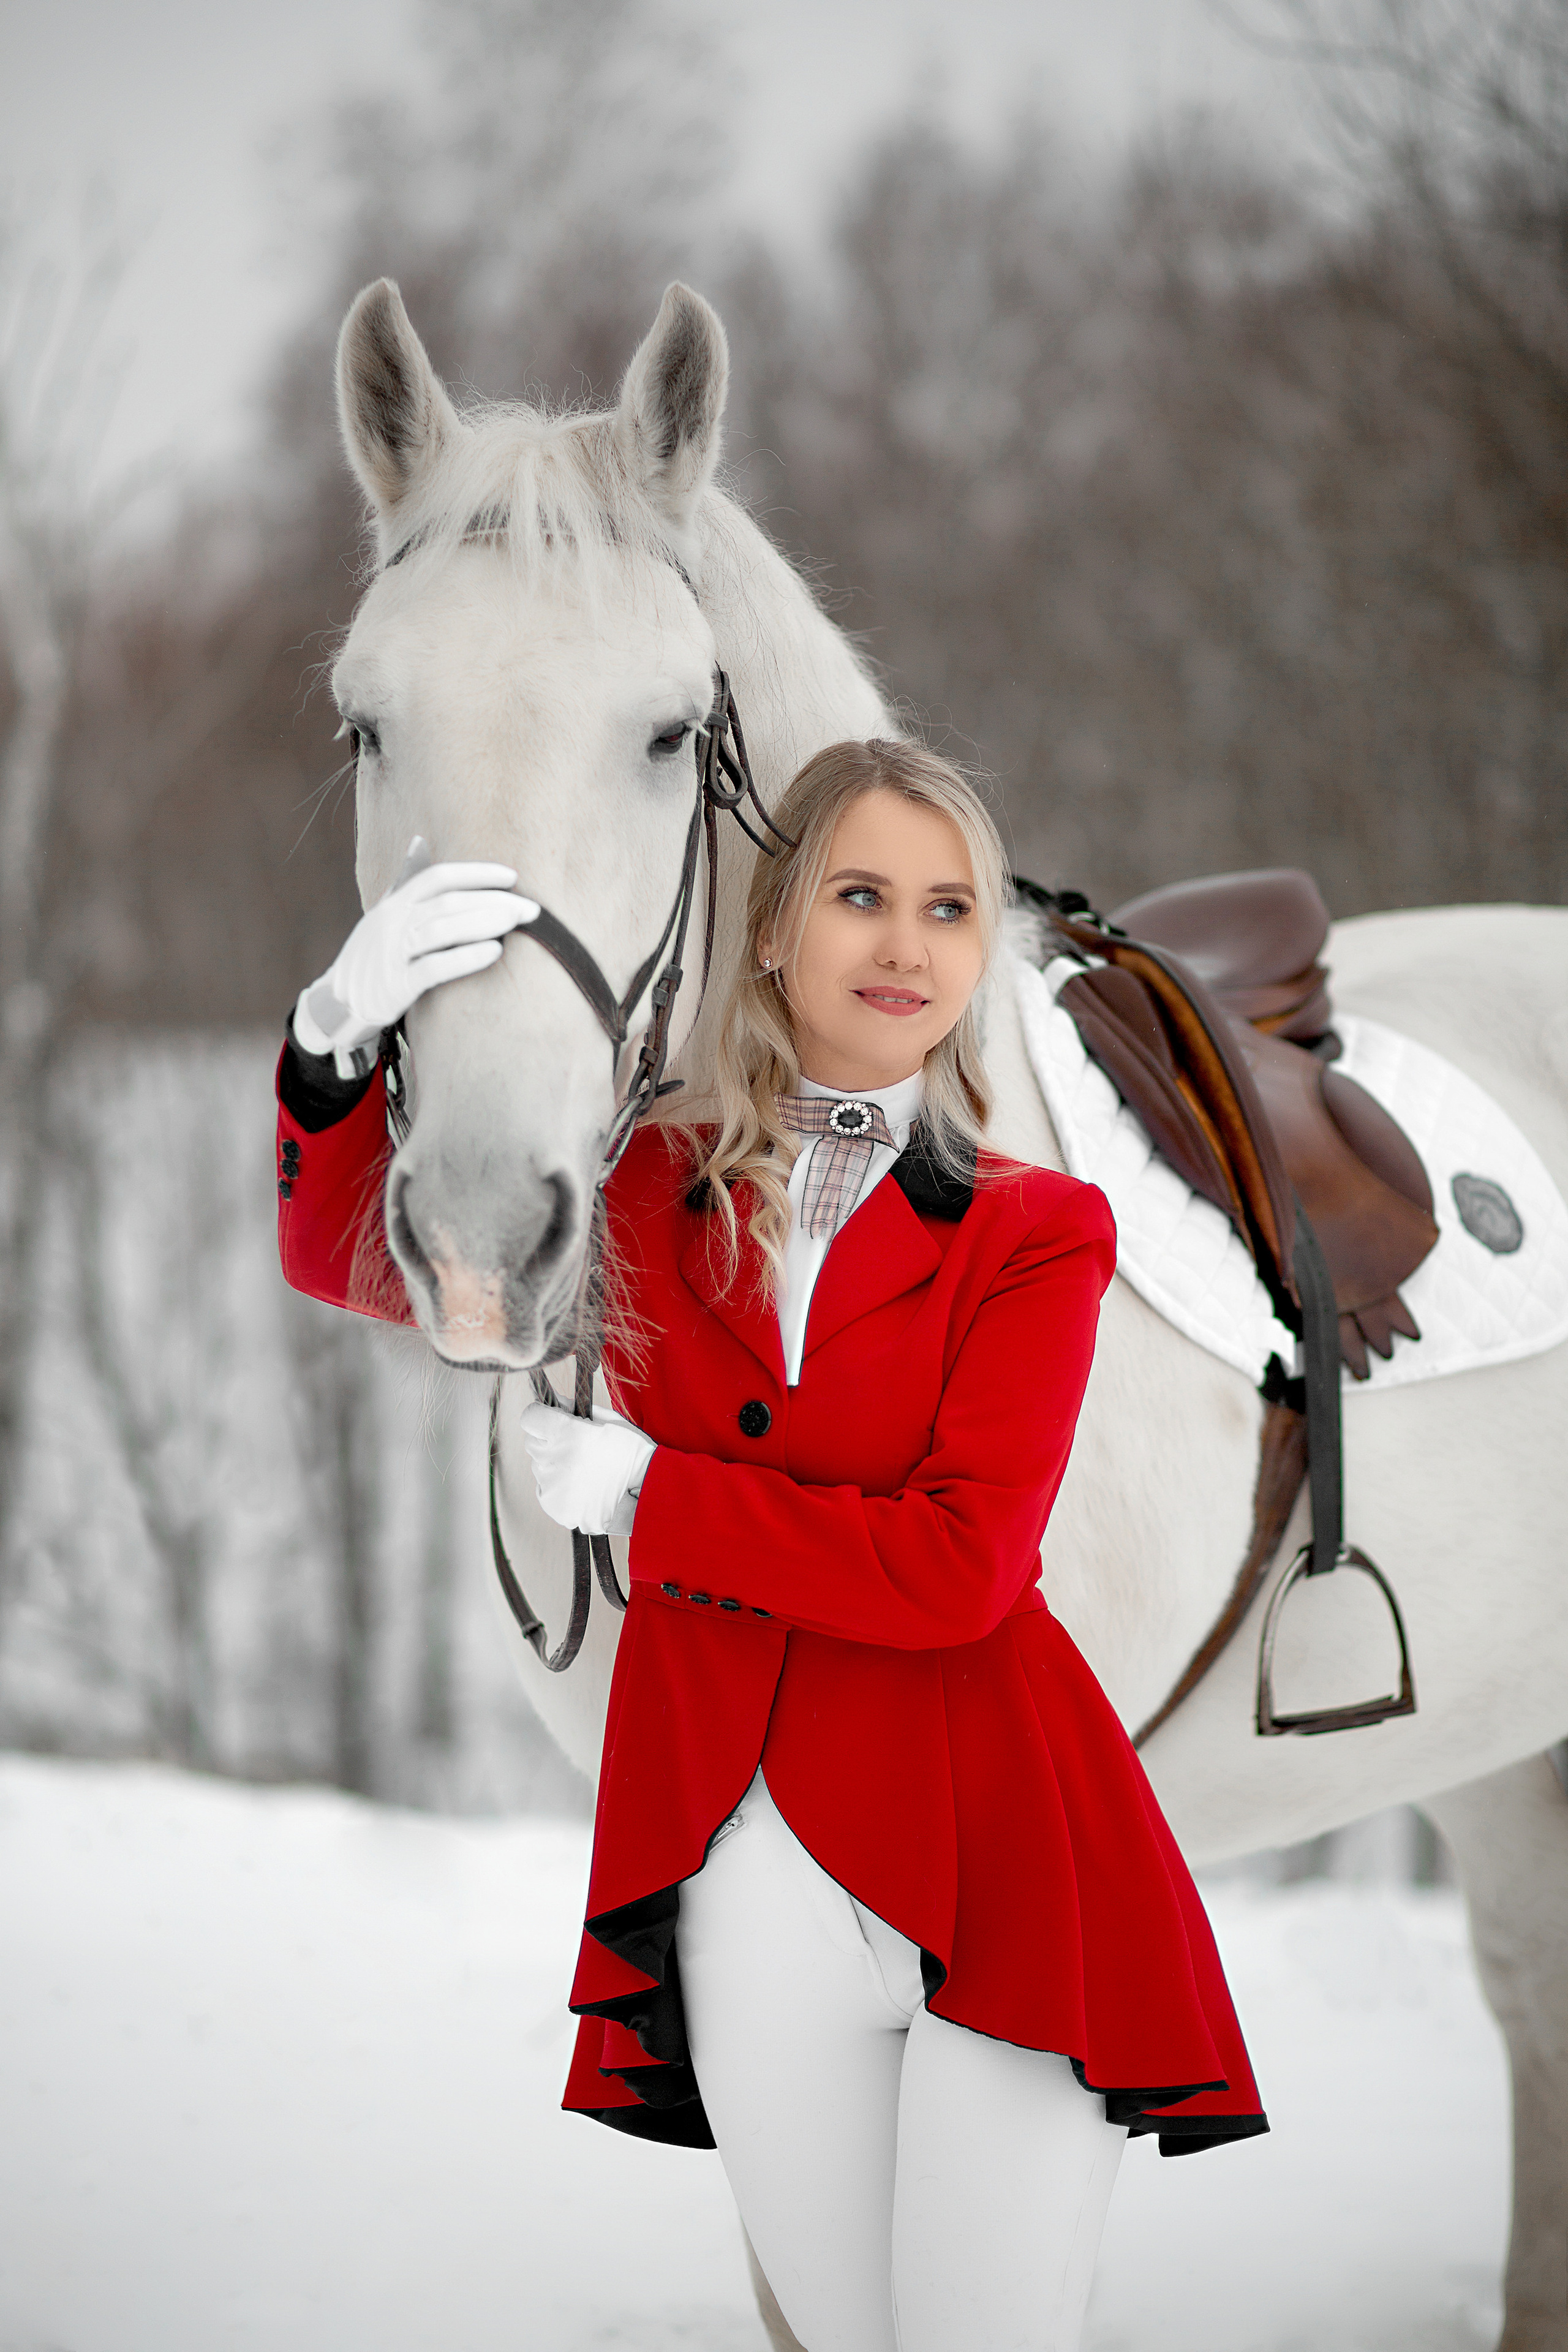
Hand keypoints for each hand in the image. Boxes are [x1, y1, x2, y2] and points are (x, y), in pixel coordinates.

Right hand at [294, 836, 539, 1078]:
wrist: (338, 1004)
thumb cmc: (372, 956)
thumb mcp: (383, 914)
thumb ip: (406, 881)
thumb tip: (420, 841)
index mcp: (394, 903)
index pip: (437, 877)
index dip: (476, 873)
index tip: (512, 877)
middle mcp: (392, 923)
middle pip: (447, 902)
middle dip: (493, 901)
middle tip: (531, 908)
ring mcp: (392, 953)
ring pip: (441, 930)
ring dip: (483, 923)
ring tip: (516, 923)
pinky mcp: (396, 986)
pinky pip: (434, 968)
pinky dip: (465, 958)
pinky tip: (494, 953)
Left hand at [519, 1398, 656, 1537]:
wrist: (647, 1489)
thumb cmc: (631, 1450)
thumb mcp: (608, 1420)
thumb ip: (574, 1408)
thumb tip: (554, 1401)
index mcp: (566, 1433)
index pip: (530, 1417)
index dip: (541, 1416)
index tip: (551, 1419)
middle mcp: (555, 1460)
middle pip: (533, 1443)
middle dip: (549, 1440)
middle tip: (575, 1446)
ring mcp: (553, 1486)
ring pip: (540, 1467)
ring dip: (555, 1464)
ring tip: (584, 1469)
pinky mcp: (555, 1506)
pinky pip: (545, 1489)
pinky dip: (558, 1486)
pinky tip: (581, 1485)